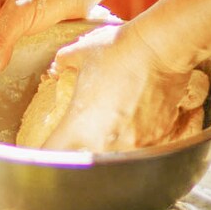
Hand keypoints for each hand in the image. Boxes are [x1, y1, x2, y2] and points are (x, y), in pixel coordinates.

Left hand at [43, 22, 195, 152]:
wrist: (161, 47)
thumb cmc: (120, 50)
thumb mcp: (82, 52)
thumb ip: (63, 62)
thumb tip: (57, 66)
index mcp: (79, 128)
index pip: (54, 154)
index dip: (49, 152)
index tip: (52, 146)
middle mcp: (105, 144)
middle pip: (87, 161)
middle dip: (85, 151)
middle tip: (90, 133)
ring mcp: (134, 145)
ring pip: (119, 157)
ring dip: (115, 145)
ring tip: (121, 122)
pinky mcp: (158, 140)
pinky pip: (146, 146)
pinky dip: (142, 136)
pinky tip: (143, 117)